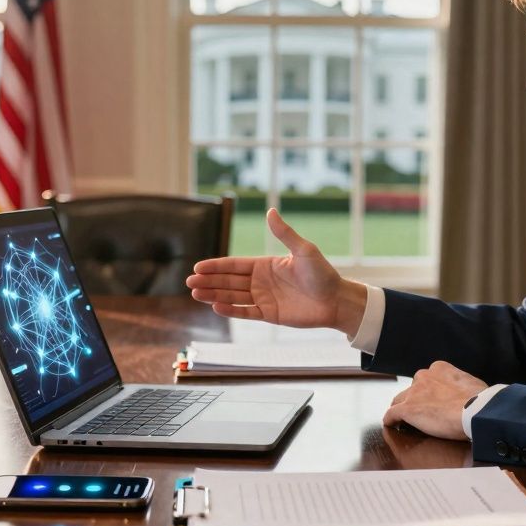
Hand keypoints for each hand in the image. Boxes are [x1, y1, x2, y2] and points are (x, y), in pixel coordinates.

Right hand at [185, 209, 366, 333]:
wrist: (336, 300)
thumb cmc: (322, 273)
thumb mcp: (303, 250)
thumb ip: (284, 233)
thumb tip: (270, 211)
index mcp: (265, 265)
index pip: (234, 265)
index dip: (216, 266)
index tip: (198, 267)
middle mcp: (260, 281)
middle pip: (229, 281)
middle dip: (208, 281)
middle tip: (189, 282)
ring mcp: (263, 298)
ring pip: (233, 296)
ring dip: (214, 295)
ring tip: (195, 294)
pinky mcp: (269, 315)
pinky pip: (245, 312)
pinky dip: (231, 310)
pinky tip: (215, 307)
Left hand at [382, 361, 487, 440]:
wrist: (476, 411)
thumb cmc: (480, 400)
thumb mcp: (472, 384)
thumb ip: (461, 386)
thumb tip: (467, 394)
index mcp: (440, 369)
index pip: (428, 379)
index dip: (429, 392)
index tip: (434, 401)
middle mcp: (423, 377)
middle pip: (412, 389)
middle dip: (416, 399)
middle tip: (424, 412)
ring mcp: (414, 393)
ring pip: (399, 400)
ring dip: (403, 409)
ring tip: (405, 420)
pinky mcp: (407, 409)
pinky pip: (392, 415)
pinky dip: (391, 420)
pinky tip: (392, 425)